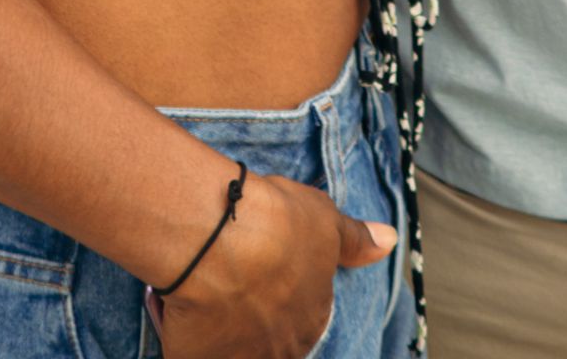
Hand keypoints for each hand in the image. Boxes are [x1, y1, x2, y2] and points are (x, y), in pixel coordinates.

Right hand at [150, 169, 393, 357]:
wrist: (222, 238)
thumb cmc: (278, 224)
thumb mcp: (325, 220)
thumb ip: (354, 238)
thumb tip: (389, 241)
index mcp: (311, 322)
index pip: (302, 321)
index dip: (281, 295)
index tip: (263, 274)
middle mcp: (280, 351)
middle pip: (269, 341)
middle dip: (252, 319)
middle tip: (232, 284)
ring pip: (232, 352)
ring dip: (221, 333)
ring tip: (204, 296)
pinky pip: (191, 354)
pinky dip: (184, 338)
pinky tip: (178, 311)